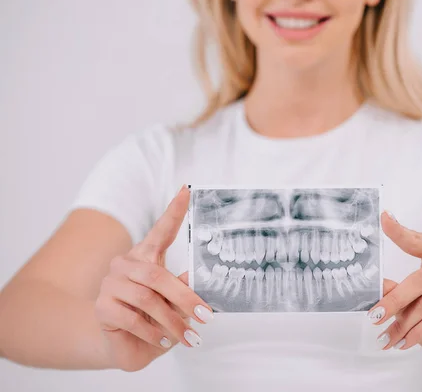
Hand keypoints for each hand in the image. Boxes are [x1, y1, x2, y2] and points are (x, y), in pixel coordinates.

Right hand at [94, 185, 213, 371]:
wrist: (126, 346)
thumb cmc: (155, 319)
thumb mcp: (175, 304)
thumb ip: (184, 288)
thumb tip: (198, 278)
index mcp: (147, 256)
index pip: (160, 230)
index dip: (174, 211)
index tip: (186, 190)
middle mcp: (126, 264)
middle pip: (158, 276)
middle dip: (185, 299)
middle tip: (206, 315)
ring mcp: (111, 284)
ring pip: (147, 299)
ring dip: (171, 321)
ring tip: (188, 336)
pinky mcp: (101, 306)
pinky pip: (131, 318)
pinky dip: (152, 332)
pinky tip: (162, 340)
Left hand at [368, 211, 421, 368]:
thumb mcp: (413, 300)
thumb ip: (397, 289)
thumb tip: (377, 286)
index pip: (418, 240)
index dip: (400, 231)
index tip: (384, 218)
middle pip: (420, 279)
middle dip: (393, 301)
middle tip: (374, 316)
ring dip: (404, 324)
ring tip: (388, 337)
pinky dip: (417, 332)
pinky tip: (405, 342)